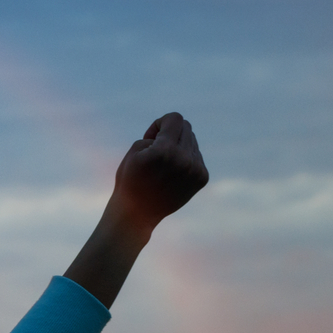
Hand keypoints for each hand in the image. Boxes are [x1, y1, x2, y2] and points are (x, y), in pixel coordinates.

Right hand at [110, 112, 208, 230]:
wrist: (137, 215)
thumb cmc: (130, 180)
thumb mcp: (134, 151)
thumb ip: (156, 134)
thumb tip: (177, 132)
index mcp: (164, 151)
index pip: (175, 118)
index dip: (160, 123)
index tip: (151, 138)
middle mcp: (184, 159)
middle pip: (186, 127)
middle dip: (170, 133)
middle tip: (155, 150)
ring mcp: (196, 170)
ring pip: (192, 141)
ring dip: (178, 146)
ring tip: (163, 165)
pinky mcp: (202, 178)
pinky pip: (196, 155)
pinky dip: (184, 159)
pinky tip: (172, 174)